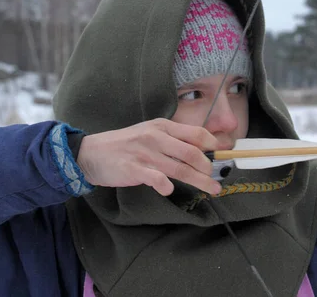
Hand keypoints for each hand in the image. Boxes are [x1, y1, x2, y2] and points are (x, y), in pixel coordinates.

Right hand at [76, 118, 223, 195]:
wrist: (91, 152)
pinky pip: (156, 178)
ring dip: (199, 181)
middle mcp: (155, 137)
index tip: (225, 154)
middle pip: (192, 153)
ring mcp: (144, 153)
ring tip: (213, 189)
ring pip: (179, 168)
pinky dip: (166, 186)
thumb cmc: (125, 145)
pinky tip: (170, 191)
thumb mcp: (149, 133)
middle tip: (215, 178)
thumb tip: (200, 151)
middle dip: (208, 168)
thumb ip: (172, 140)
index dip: (213, 145)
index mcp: (162, 126)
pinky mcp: (133, 169)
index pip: (195, 133)